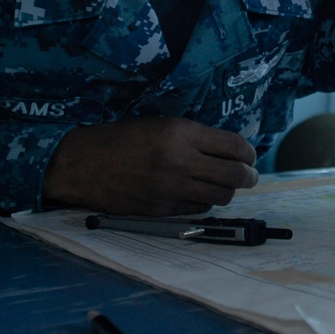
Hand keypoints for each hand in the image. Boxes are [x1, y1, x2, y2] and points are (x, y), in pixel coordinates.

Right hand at [41, 117, 258, 215]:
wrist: (84, 164)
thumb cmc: (122, 138)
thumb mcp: (160, 123)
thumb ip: (193, 136)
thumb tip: (228, 150)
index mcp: (181, 132)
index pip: (233, 146)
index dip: (248, 152)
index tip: (249, 155)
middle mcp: (180, 161)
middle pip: (234, 176)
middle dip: (249, 176)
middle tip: (250, 175)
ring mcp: (172, 189)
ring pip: (221, 197)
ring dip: (229, 192)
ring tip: (227, 186)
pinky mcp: (162, 209)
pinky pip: (199, 209)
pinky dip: (206, 202)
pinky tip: (202, 195)